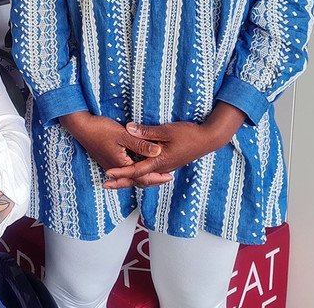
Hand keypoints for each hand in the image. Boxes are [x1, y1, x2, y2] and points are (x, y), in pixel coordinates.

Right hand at [58, 111, 158, 172]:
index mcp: (121, 165)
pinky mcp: (108, 160)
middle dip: (153, 180)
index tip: (170, 175)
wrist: (81, 127)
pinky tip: (140, 167)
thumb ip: (141, 145)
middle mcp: (116, 168)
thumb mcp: (123, 135)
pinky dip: (135, 172)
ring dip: (144, 176)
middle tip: (167, 178)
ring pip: (131, 176)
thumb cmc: (100, 129)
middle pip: (137, 180)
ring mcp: (111, 165)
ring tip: (157, 175)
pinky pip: (125, 171)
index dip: (157, 176)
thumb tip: (158, 152)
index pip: (143, 176)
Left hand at [102, 104, 244, 189]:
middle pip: (138, 179)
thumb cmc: (188, 134)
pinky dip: (140, 174)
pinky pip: (151, 173)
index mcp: (159, 161)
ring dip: (129, 179)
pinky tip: (136, 170)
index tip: (107, 174)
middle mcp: (161, 168)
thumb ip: (146, 132)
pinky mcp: (169, 163)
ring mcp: (166, 167)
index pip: (136, 170)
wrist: (208, 139)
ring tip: (116, 179)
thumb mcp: (166, 130)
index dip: (120, 172)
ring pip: (144, 177)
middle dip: (121, 182)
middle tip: (105, 184)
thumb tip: (128, 128)